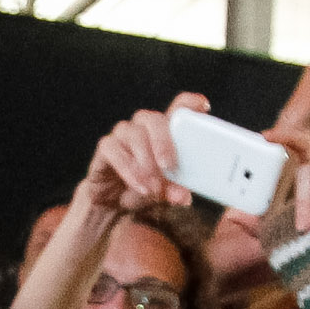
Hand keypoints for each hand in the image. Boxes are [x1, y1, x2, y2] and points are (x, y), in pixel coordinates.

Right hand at [70, 97, 199, 230]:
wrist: (115, 205)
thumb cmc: (147, 190)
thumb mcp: (166, 193)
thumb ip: (175, 191)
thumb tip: (183, 197)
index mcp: (165, 132)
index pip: (178, 108)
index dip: (189, 103)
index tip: (203, 106)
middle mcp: (144, 127)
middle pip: (154, 119)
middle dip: (163, 142)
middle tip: (169, 166)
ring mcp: (123, 135)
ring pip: (134, 134)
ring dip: (145, 161)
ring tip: (153, 186)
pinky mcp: (106, 147)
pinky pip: (113, 149)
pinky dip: (128, 168)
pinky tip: (139, 185)